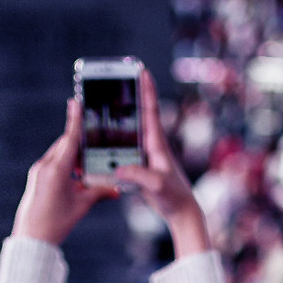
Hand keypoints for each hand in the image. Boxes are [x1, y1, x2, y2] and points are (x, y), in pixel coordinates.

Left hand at [12, 98, 102, 245]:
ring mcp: (39, 171)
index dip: (75, 120)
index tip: (76, 102)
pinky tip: (77, 174)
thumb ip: (100, 193)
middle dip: (80, 141)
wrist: (32, 239)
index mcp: (56, 169)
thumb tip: (117, 189)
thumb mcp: (81, 206)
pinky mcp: (36, 178)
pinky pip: (54, 164)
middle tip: (96, 136)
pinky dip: (67, 164)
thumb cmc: (56, 223)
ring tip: (89, 161)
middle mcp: (45, 166)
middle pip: (65, 144)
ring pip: (60, 154)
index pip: (69, 138)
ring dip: (74, 155)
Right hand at [113, 68, 208, 254]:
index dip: (146, 90)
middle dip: (131, 96)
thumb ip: (139, 175)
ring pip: (130, 131)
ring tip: (105, 103)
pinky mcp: (141, 166)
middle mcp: (152, 145)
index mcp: (158, 144)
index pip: (151, 111)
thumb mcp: (156, 185)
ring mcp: (146, 155)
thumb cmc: (174, 197)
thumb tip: (118, 167)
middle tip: (119, 78)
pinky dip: (115, 141)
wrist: (181, 212)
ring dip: (120, 118)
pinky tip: (102, 139)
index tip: (142, 70)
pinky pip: (125, 149)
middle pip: (139, 115)